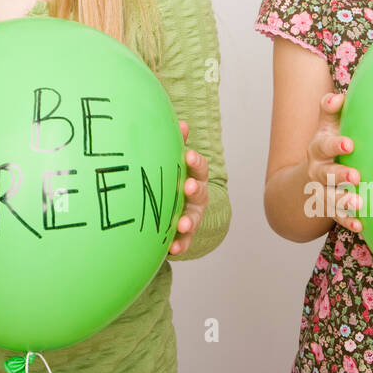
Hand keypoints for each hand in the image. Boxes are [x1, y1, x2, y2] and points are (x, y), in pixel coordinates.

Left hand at [169, 120, 208, 255]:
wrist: (178, 211)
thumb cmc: (175, 180)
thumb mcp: (176, 163)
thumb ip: (178, 144)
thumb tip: (180, 122)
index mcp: (194, 177)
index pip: (199, 167)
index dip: (195, 161)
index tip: (188, 156)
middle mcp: (196, 197)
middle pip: (200, 192)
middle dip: (195, 189)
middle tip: (187, 187)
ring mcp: (192, 216)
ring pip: (194, 218)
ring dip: (188, 221)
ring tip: (181, 225)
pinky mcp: (184, 236)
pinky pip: (184, 242)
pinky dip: (180, 245)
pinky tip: (173, 249)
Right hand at [306, 92, 361, 232]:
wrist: (309, 177)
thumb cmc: (328, 145)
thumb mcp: (326, 126)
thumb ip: (331, 110)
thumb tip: (337, 97)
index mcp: (317, 149)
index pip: (324, 146)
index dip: (335, 145)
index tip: (349, 144)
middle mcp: (317, 171)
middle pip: (325, 174)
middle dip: (339, 175)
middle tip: (355, 176)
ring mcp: (322, 190)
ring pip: (330, 198)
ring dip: (343, 202)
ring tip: (358, 204)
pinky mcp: (329, 208)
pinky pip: (336, 217)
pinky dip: (348, 222)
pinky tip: (361, 226)